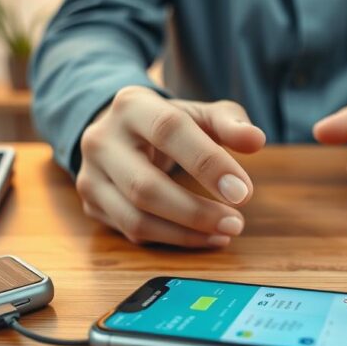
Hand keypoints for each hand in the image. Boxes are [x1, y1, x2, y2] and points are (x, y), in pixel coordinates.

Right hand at [76, 87, 264, 246]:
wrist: (118, 132)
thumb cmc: (167, 124)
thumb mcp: (198, 114)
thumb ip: (229, 123)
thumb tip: (255, 140)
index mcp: (131, 105)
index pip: (169, 131)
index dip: (208, 164)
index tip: (243, 192)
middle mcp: (101, 140)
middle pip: (145, 186)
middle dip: (196, 211)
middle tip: (237, 222)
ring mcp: (90, 175)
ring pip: (136, 217)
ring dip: (186, 233)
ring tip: (226, 232)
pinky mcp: (92, 205)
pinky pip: (132, 232)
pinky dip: (174, 240)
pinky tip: (205, 236)